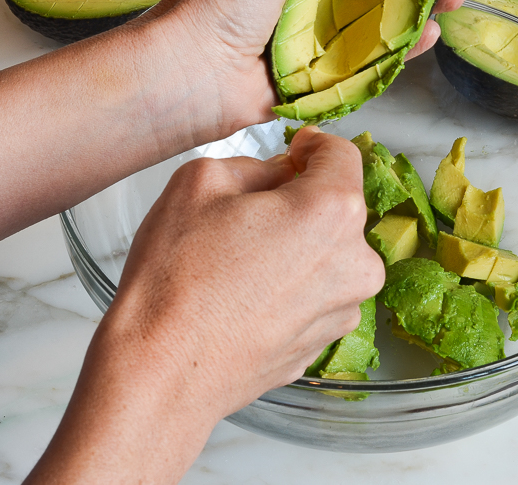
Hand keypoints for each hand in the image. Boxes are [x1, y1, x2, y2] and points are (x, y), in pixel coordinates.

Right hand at [25, 127, 382, 481]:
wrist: (163, 371)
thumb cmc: (176, 279)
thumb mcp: (200, 181)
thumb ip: (255, 164)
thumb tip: (277, 174)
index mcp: (332, 211)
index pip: (342, 154)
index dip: (313, 146)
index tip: (295, 151)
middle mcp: (355, 262)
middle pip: (336, 207)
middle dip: (300, 199)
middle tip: (247, 211)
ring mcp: (343, 309)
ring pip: (326, 254)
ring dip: (296, 246)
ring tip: (239, 261)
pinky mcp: (323, 342)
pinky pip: (314, 294)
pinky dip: (289, 286)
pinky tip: (244, 295)